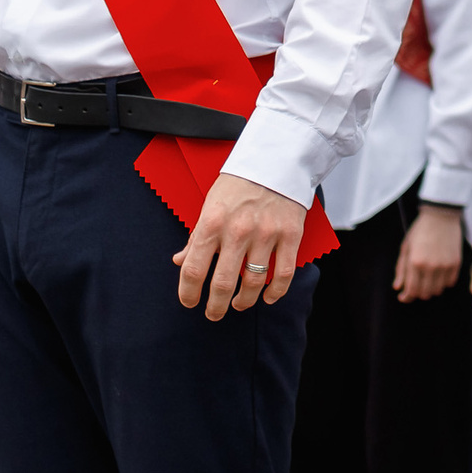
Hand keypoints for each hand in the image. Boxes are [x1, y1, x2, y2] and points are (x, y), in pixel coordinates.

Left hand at [174, 173, 307, 319]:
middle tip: (213, 314)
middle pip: (223, 284)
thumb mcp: (209, 204)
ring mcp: (266, 234)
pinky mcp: (290, 234)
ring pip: (254, 283)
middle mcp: (238, 231)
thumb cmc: (238, 183)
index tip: (189, 302)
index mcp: (212, 223)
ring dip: (244, 301)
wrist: (276, 158)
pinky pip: (283, 273)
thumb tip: (181, 262)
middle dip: (216, 306)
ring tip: (239, 304)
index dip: (188, 293)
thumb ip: (197, 236)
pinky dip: (276, 292)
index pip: (194, 269)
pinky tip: (268, 297)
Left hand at [392, 203, 464, 302]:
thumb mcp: (406, 247)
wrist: (441, 216)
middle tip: (415, 288)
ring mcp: (445, 266)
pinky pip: (450, 283)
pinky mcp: (456, 263)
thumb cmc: (420, 230)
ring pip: (438, 290)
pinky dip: (443, 283)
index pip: (411, 290)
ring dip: (431, 289)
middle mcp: (430, 267)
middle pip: (425, 293)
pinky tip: (438, 275)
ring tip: (427, 281)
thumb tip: (398, 287)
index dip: (407, 297)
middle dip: (418, 293)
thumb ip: (401, 269)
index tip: (404, 297)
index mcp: (415, 262)